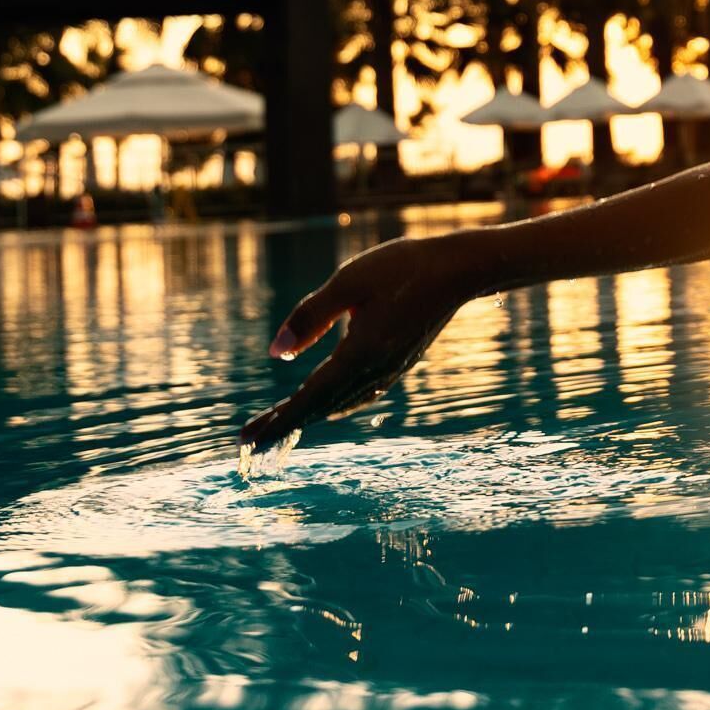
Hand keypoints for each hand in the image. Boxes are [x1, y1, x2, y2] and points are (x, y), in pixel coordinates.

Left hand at [240, 232, 492, 453]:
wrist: (460, 268)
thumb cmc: (404, 267)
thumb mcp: (349, 283)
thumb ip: (310, 317)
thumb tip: (274, 353)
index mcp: (361, 353)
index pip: (310, 396)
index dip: (279, 419)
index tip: (249, 439)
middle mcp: (376, 370)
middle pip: (322, 405)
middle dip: (285, 423)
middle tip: (251, 442)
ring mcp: (390, 369)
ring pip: (341, 402)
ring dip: (309, 414)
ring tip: (281, 424)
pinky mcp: (399, 362)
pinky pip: (360, 394)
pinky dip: (336, 404)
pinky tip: (331, 405)